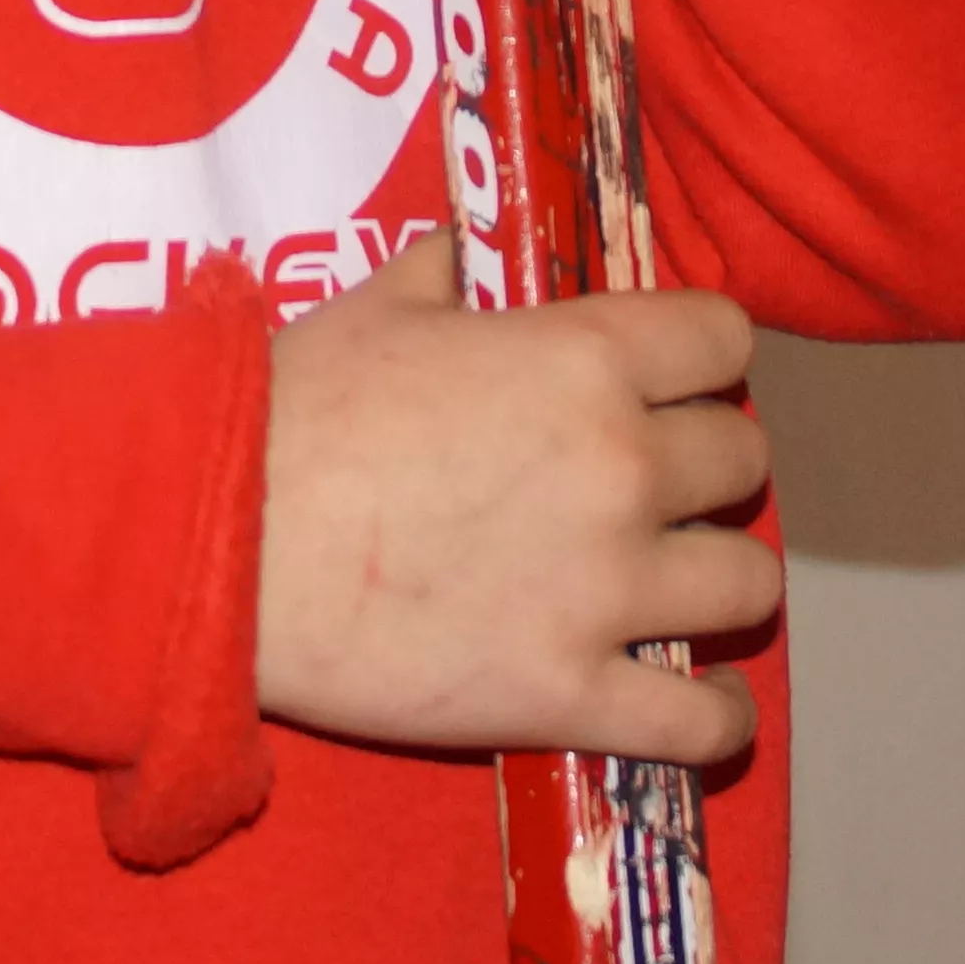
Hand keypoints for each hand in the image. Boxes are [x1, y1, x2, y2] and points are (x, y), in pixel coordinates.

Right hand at [254, 230, 779, 765]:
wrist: (216, 547)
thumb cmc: (288, 414)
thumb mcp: (376, 305)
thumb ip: (452, 269)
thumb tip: (472, 240)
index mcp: (582, 358)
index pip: (723, 338)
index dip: (702, 357)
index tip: (675, 380)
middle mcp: (620, 467)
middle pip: (741, 458)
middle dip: (705, 464)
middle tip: (657, 483)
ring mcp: (606, 590)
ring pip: (748, 581)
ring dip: (719, 578)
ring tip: (682, 585)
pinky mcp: (571, 697)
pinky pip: (703, 723)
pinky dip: (719, 716)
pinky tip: (708, 699)